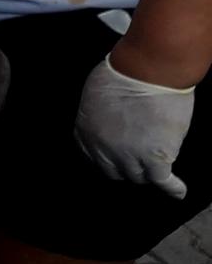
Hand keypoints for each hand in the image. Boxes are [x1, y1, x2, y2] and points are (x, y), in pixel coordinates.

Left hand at [75, 53, 194, 198]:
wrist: (148, 71)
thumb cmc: (124, 72)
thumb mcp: (96, 93)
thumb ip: (98, 113)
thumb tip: (109, 121)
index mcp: (86, 130)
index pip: (91, 156)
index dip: (105, 159)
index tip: (114, 160)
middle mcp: (103, 148)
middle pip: (114, 171)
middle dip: (125, 168)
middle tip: (138, 163)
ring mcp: (129, 155)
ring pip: (138, 177)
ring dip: (147, 174)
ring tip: (157, 171)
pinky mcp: (155, 158)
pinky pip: (163, 181)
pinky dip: (172, 188)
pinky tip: (178, 192)